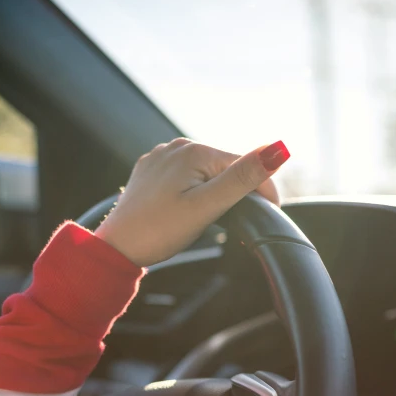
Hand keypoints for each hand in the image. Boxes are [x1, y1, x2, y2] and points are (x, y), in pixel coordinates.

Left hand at [95, 138, 289, 266]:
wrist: (116, 248)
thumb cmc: (158, 231)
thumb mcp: (207, 206)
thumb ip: (242, 178)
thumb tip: (278, 149)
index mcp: (194, 151)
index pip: (244, 165)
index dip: (263, 190)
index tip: (272, 214)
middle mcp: (176, 147)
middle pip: (224, 167)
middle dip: (239, 191)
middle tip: (243, 223)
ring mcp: (161, 158)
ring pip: (205, 172)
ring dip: (216, 192)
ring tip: (214, 219)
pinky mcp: (151, 172)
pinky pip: (184, 177)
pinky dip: (195, 192)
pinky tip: (189, 210)